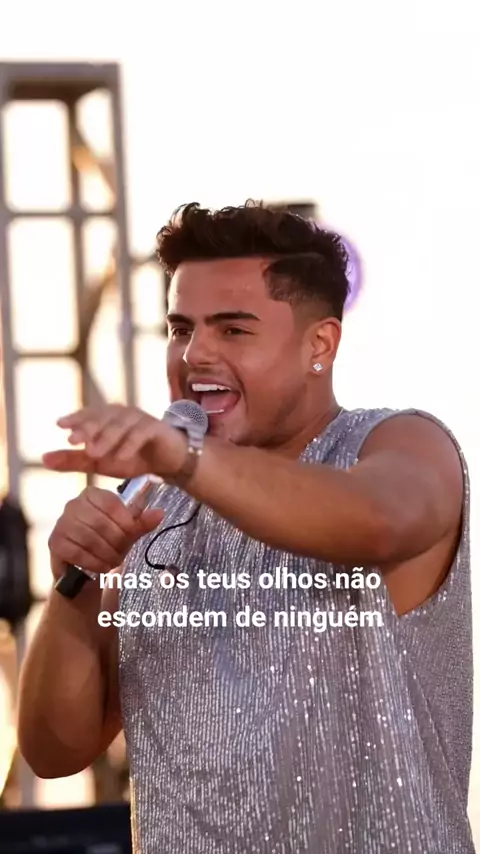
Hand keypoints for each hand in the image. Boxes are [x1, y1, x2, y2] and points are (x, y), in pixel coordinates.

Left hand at [42, 404, 186, 479]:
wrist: (169, 462)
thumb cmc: (133, 457)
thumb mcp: (100, 462)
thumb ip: (74, 460)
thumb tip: (43, 459)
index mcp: (108, 417)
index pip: (89, 414)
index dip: (75, 418)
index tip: (60, 425)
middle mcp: (124, 413)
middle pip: (103, 417)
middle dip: (87, 428)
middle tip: (72, 440)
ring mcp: (141, 419)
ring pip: (122, 424)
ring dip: (107, 437)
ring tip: (93, 453)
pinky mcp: (157, 428)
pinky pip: (142, 433)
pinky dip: (130, 444)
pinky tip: (120, 456)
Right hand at [48, 485, 164, 580]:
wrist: (85, 569)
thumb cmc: (107, 544)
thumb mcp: (127, 533)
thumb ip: (141, 522)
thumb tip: (160, 513)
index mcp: (93, 495)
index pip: (112, 504)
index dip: (126, 522)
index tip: (131, 534)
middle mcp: (73, 504)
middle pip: (101, 522)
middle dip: (116, 541)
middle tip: (122, 553)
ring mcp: (61, 523)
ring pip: (89, 538)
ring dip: (106, 553)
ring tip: (113, 561)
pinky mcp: (55, 542)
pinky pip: (77, 552)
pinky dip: (93, 562)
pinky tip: (101, 567)